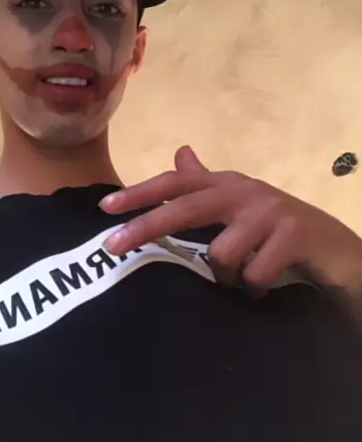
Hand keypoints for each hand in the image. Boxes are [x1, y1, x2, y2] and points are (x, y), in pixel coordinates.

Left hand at [99, 146, 361, 306]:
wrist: (335, 248)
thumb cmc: (277, 229)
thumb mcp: (240, 205)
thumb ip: (206, 184)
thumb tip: (179, 152)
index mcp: (227, 185)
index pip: (177, 183)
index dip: (141, 193)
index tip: (106, 207)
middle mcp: (245, 192)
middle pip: (186, 208)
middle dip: (146, 227)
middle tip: (112, 247)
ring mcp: (270, 212)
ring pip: (221, 254)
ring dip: (227, 278)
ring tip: (244, 279)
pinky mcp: (294, 235)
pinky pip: (252, 274)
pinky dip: (254, 289)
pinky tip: (265, 287)